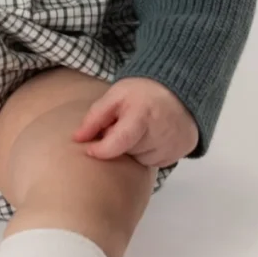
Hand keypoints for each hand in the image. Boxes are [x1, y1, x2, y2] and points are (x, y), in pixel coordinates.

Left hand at [73, 77, 197, 170]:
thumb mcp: (116, 95)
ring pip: (141, 160)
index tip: (91, 150)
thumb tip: (76, 138)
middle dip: (119, 143)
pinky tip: (152, 137)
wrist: (179, 93)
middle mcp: (161, 133)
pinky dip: (148, 153)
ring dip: (134, 150)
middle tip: (123, 126)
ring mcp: (172, 145)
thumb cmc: (142, 93)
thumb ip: (95, 116)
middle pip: (128, 152)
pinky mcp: (180, 153)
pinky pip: (155, 163)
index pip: (121, 140)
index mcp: (143, 114)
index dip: (103, 149)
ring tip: (139, 130)